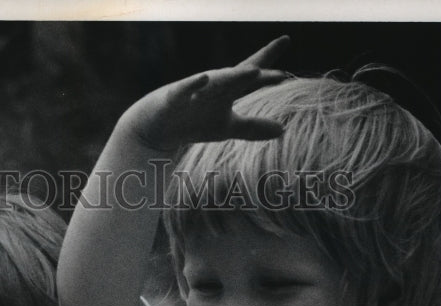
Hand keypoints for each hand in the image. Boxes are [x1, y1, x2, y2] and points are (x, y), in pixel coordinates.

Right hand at [120, 36, 290, 151]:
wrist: (155, 126)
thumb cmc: (193, 122)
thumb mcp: (227, 127)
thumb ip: (253, 127)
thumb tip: (284, 130)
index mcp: (226, 91)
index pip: (249, 72)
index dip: (267, 57)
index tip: (285, 39)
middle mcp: (212, 87)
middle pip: (236, 78)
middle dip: (254, 74)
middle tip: (276, 72)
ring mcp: (193, 92)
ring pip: (215, 84)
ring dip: (233, 78)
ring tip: (253, 72)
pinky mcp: (173, 100)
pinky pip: (183, 91)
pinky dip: (193, 86)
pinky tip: (204, 79)